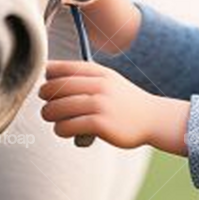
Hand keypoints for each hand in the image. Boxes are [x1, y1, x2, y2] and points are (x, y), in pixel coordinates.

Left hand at [38, 59, 188, 153]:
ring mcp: (100, 104)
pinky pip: (67, 126)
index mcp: (99, 73)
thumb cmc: (125, 101)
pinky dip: (61, 129)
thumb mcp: (109, 80)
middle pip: (56, 88)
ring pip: (57, 108)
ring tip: (53, 119)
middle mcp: (99, 86)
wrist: (153, 118)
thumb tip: (48, 73)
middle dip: (45, 97)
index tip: (46, 85)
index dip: (48, 76)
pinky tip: (65, 130)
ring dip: (49, 115)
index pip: (63, 68)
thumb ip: (84, 76)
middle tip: (48, 105)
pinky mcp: (100, 124)